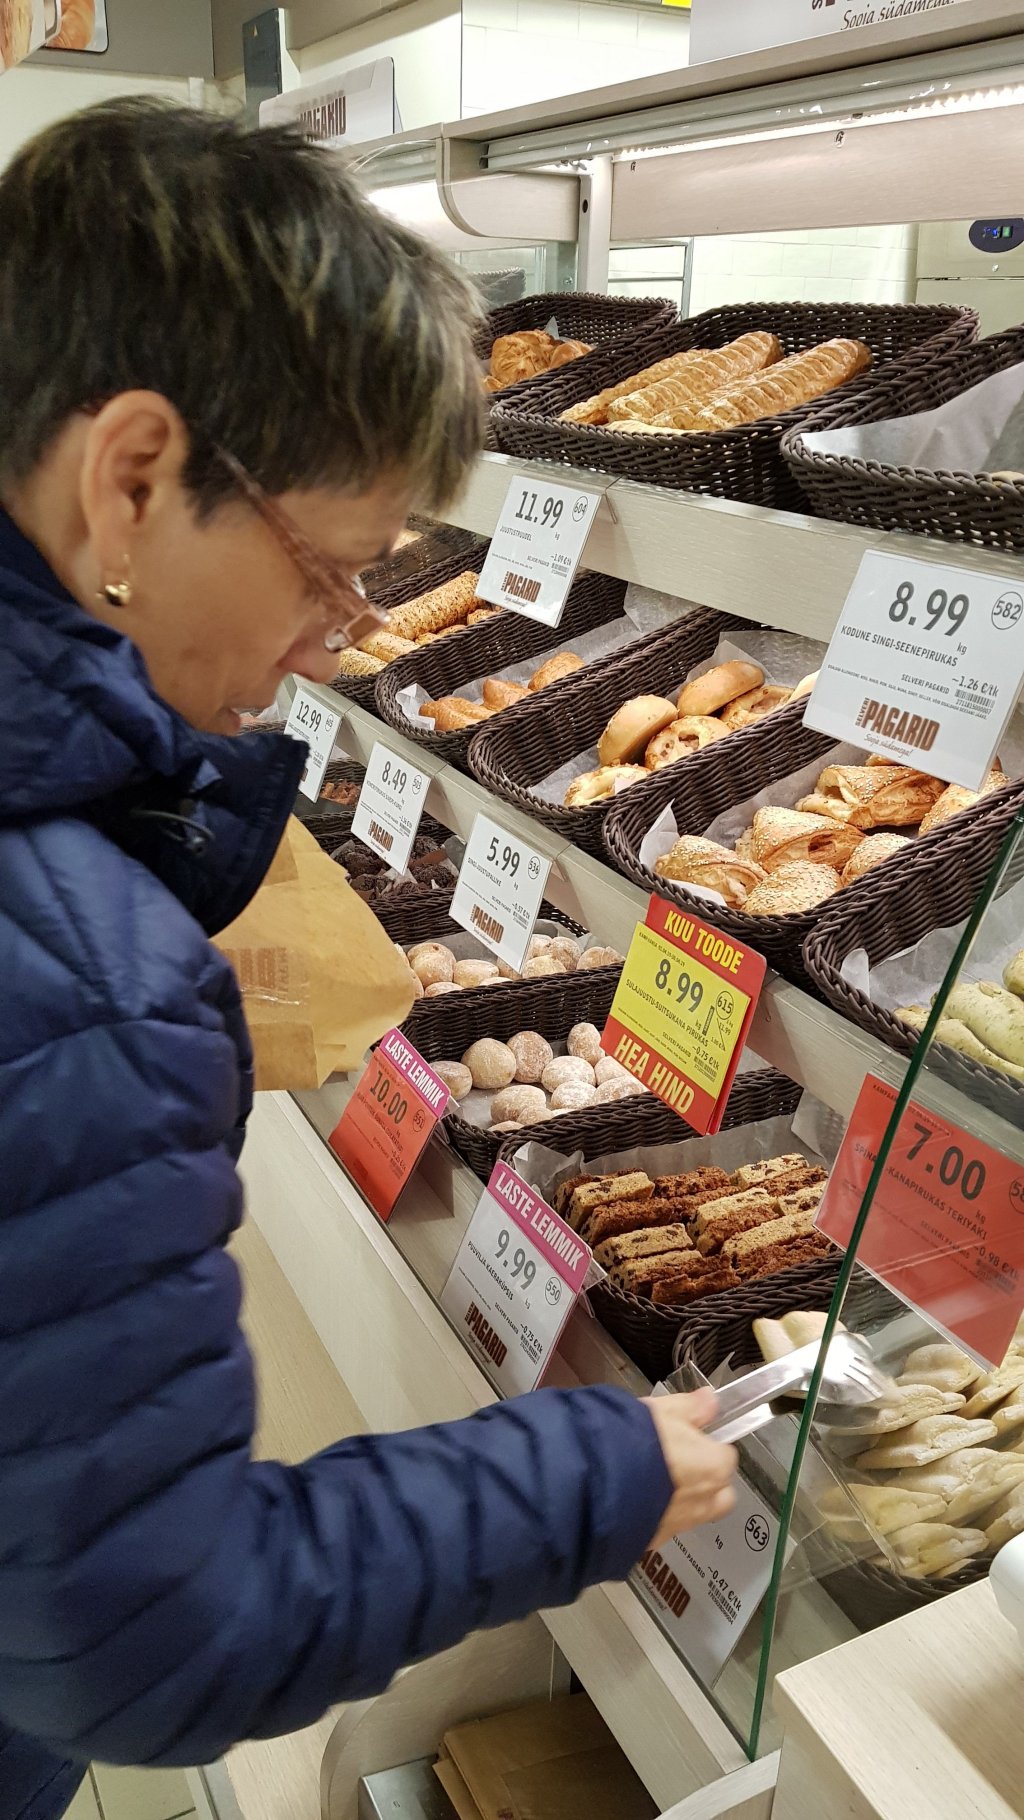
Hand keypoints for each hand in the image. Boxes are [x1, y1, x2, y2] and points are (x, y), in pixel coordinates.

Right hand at [643, 1388, 736, 1548]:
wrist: (596, 1484)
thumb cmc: (630, 1443)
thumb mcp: (661, 1411)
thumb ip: (690, 1407)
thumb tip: (709, 1400)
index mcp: (712, 1466)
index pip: (727, 1455)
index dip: (708, 1445)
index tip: (691, 1438)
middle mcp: (703, 1500)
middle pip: (720, 1493)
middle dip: (707, 1481)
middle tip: (680, 1462)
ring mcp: (681, 1524)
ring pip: (695, 1513)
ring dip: (683, 1500)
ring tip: (653, 1480)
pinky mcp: (657, 1540)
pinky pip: (667, 1526)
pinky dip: (659, 1515)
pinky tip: (638, 1498)